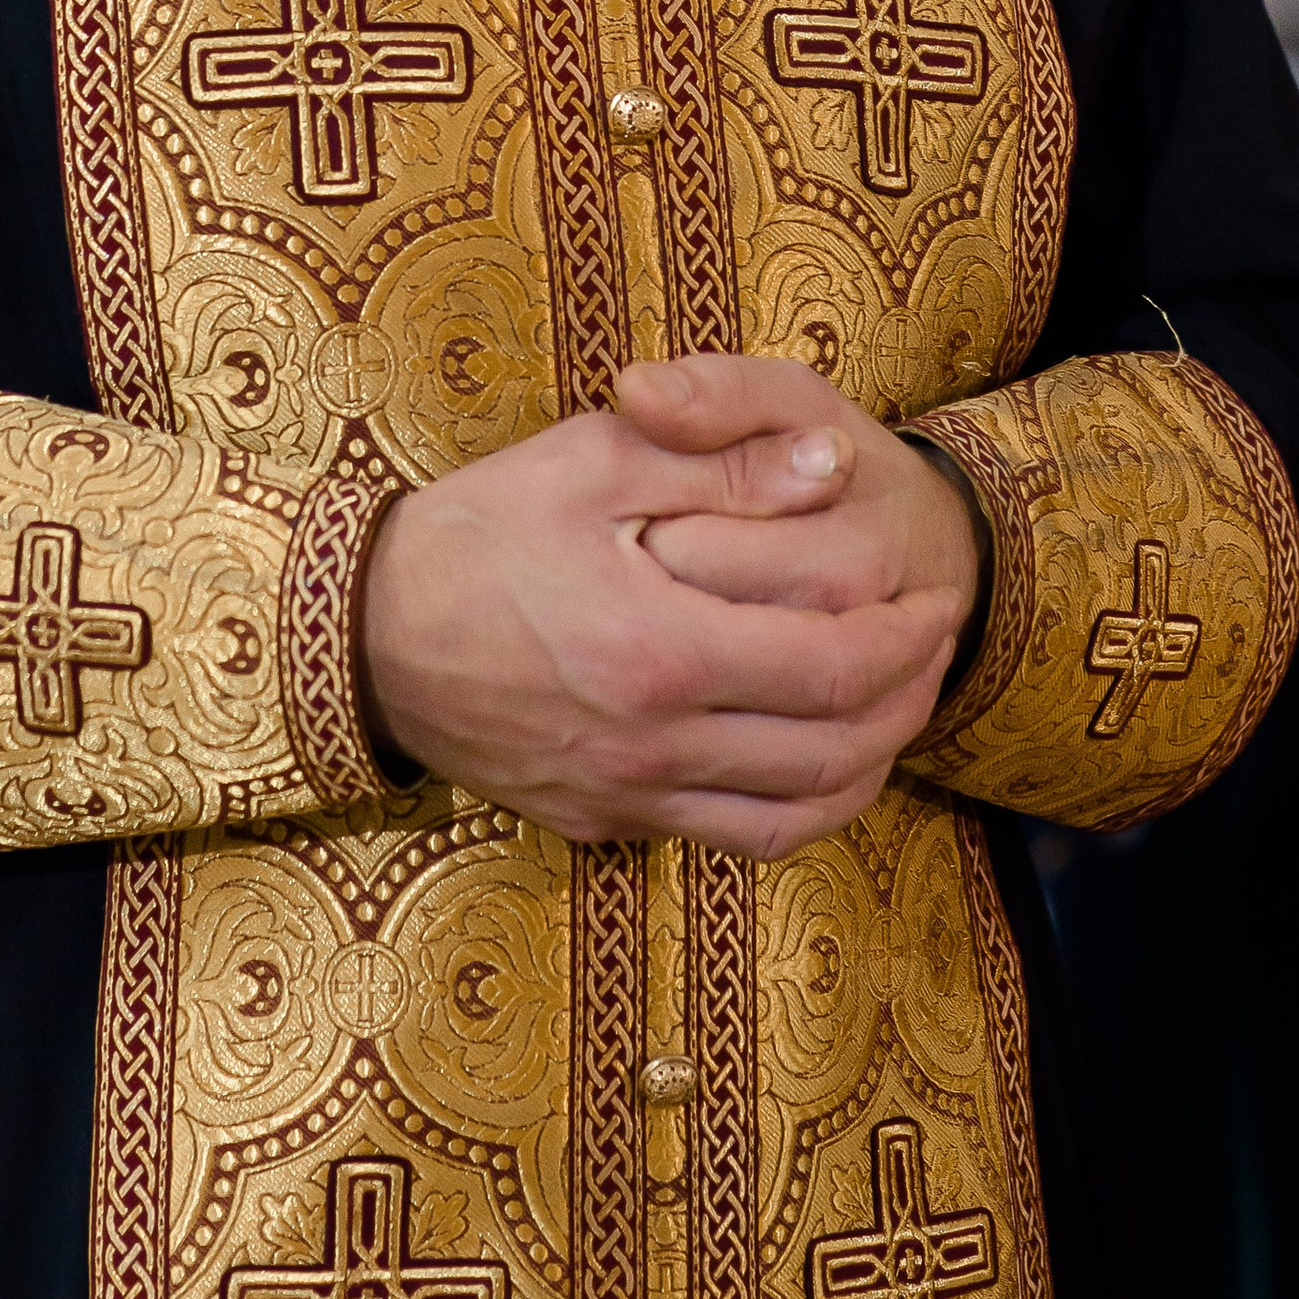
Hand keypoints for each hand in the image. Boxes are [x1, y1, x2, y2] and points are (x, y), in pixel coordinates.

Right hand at [357, 357, 967, 859]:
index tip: (936, 593)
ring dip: (870, 764)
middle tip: (938, 647)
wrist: (359, 633)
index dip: (907, 635)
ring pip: (796, 814)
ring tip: (897, 705)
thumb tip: (837, 462)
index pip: (835, 664)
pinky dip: (799, 808)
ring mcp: (628, 797)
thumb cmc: (476, 532)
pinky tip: (814, 760)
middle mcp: (655, 745)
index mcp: (661, 651)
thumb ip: (722, 463)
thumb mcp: (592, 463)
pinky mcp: (603, 824)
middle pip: (836, 750)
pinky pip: (732, 837)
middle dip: (909, 698)